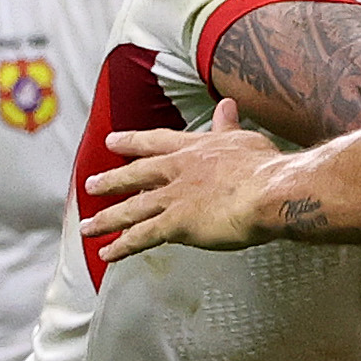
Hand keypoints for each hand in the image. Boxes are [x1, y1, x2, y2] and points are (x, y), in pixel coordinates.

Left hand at [80, 100, 285, 256]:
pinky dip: (123, 246)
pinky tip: (108, 253)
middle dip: (111, 181)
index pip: (155, 142)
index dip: (133, 142)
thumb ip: (229, 126)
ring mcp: (173, 198)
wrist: (272, 191)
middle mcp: (177, 170)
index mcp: (194, 149)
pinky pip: (142, 236)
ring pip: (131, 209)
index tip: (114, 142)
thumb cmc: (266, 167)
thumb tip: (227, 106)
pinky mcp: (176, 224)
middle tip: (91, 185)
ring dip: (107, 219)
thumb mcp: (246, 139)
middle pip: (135, 174)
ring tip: (89, 226)